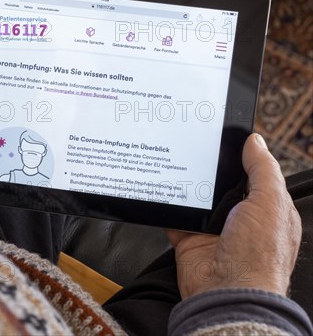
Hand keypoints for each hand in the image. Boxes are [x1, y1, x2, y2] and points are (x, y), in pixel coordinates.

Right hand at [167, 133, 301, 298]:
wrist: (227, 292)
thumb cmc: (259, 254)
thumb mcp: (270, 202)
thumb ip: (263, 169)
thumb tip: (254, 141)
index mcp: (266, 209)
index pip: (253, 176)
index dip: (240, 158)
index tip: (222, 139)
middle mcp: (240, 220)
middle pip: (220, 186)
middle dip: (208, 172)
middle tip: (193, 149)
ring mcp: (213, 231)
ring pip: (195, 200)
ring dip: (186, 188)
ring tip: (175, 165)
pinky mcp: (189, 240)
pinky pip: (173, 218)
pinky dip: (166, 208)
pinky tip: (162, 191)